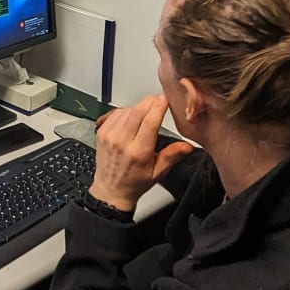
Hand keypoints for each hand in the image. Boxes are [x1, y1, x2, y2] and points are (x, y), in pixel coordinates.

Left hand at [90, 95, 195, 211]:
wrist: (111, 190)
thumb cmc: (134, 183)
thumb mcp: (158, 172)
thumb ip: (172, 156)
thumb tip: (188, 145)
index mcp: (138, 153)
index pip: (150, 122)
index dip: (159, 106)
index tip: (166, 99)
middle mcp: (122, 142)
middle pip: (137, 111)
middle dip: (150, 101)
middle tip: (159, 99)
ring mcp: (109, 136)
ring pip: (127, 110)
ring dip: (139, 107)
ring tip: (147, 112)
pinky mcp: (102, 132)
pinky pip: (116, 113)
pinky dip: (126, 111)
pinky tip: (132, 117)